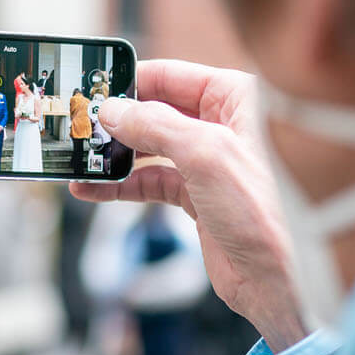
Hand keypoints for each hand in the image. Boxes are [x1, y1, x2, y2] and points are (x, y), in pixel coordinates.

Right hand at [70, 60, 306, 350]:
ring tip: (77, 161)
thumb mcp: (205, 156)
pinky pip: (149, 180)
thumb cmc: (263, 212)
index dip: (128, 84)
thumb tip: (111, 109)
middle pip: (153, 110)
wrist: (277, 279)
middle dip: (115, 122)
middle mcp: (222, 124)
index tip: (91, 93)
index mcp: (236, 98)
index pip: (169, 76)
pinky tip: (90, 189)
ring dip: (112, 156)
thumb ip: (154, 125)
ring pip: (147, 147)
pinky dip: (119, 185)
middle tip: (78, 129)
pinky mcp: (196, 194)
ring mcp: (207, 161)